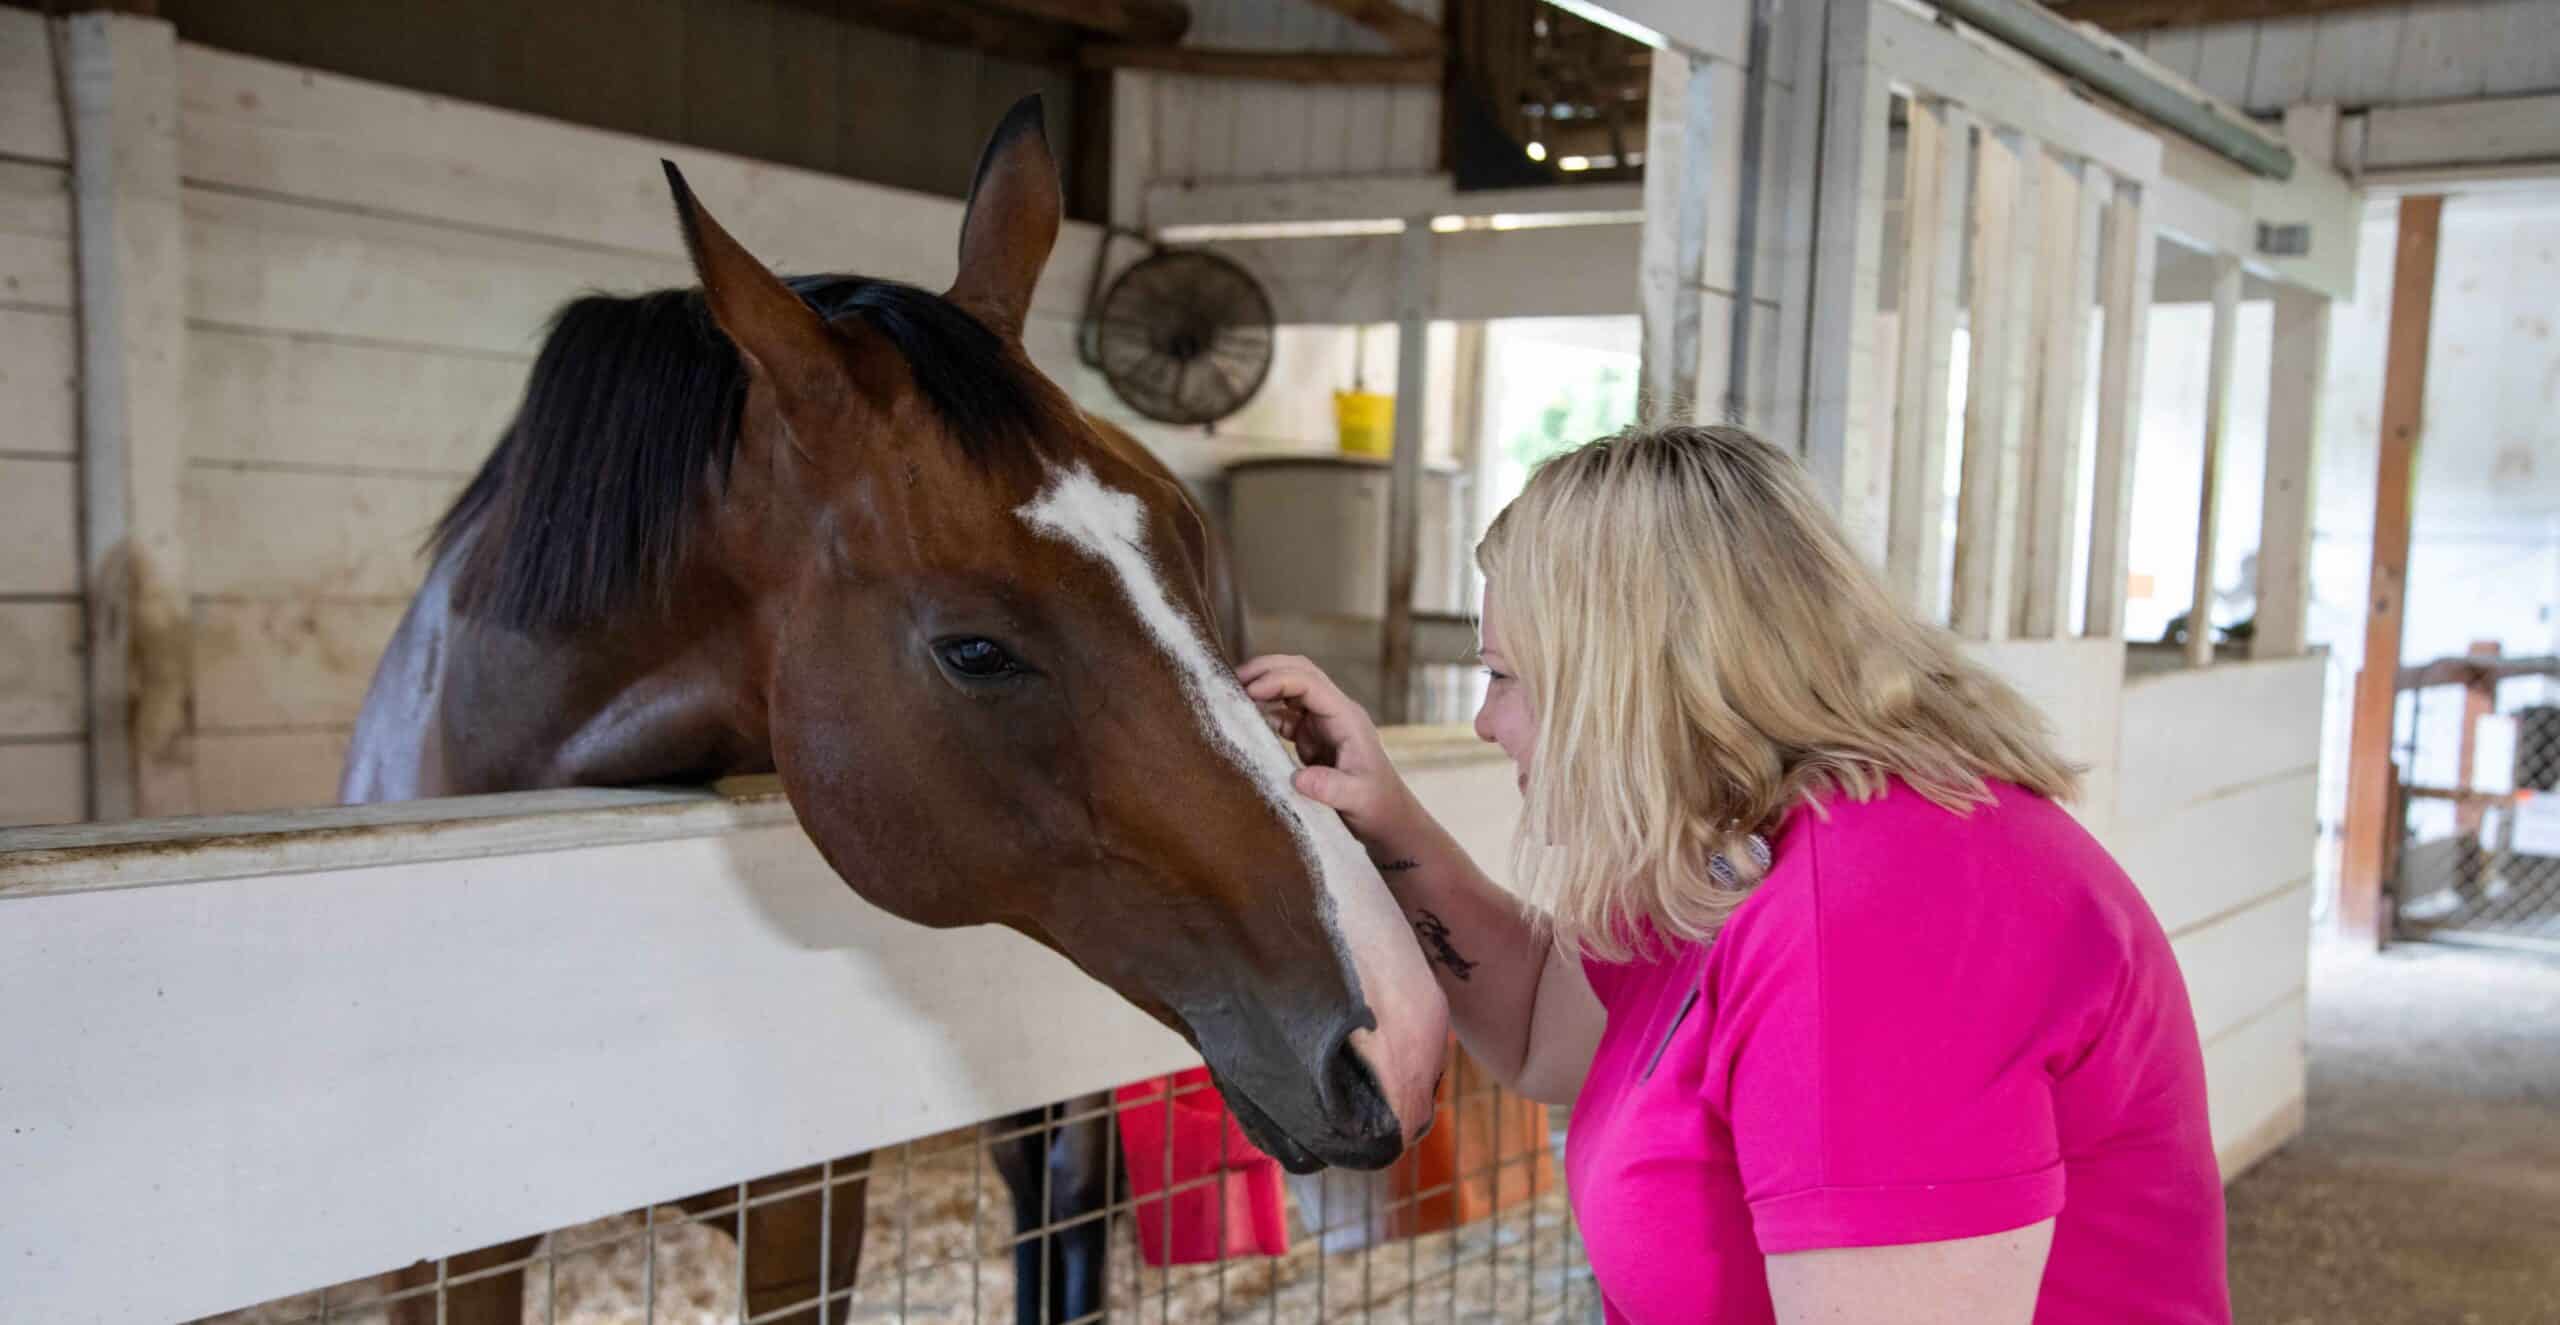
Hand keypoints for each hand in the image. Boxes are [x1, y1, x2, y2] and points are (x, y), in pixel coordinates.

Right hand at [1238, 654, 1427, 854]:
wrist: (1385, 818)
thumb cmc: (1376, 805)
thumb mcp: (1357, 798)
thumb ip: (1331, 787)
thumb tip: (1298, 779)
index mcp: (1346, 718)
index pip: (1310, 683)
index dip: (1279, 680)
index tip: (1250, 691)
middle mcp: (1334, 713)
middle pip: (1299, 672)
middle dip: (1267, 670)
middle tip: (1232, 681)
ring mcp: (1321, 723)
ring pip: (1290, 688)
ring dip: (1263, 686)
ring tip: (1231, 695)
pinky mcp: (1310, 736)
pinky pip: (1283, 714)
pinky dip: (1263, 712)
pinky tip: (1244, 720)